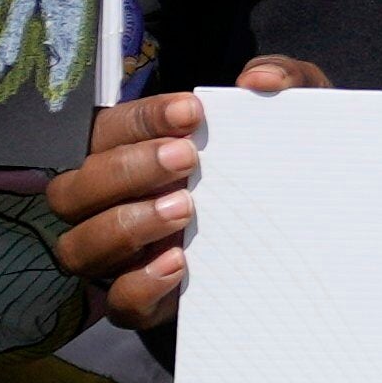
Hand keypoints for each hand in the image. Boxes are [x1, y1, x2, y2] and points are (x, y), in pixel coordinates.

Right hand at [46, 56, 325, 325]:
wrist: (307, 233)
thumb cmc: (274, 163)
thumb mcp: (289, 115)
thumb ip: (282, 80)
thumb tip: (261, 80)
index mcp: (128, 157)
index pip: (106, 131)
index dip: (141, 119)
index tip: (193, 112)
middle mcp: (108, 207)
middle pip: (74, 189)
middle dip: (127, 170)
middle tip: (187, 160)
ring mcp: (120, 257)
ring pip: (79, 246)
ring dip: (125, 225)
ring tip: (184, 209)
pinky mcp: (144, 302)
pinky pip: (119, 303)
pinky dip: (141, 284)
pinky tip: (180, 263)